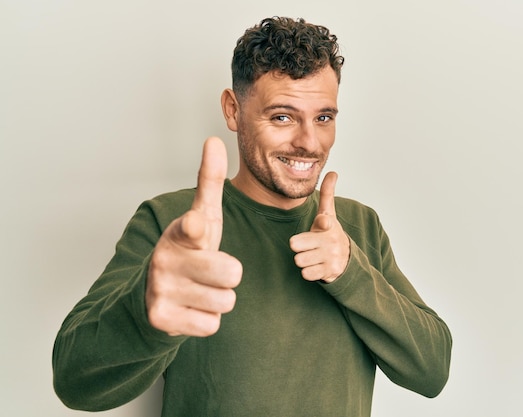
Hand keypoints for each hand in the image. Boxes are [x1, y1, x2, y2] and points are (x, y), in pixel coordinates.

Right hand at [146, 137, 241, 336]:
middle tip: (211, 273)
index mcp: (181, 232)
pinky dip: (206, 321)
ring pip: (226, 302)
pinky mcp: (161, 319)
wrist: (151, 294)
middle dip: (230, 277)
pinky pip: (212, 325)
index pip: (192, 227)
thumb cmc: (188, 251)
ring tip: (199, 290)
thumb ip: (209, 182)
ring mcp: (161, 289)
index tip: (196, 225)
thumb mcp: (201, 217)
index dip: (196, 228)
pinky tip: (190, 309)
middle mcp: (166, 258)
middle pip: (232, 274)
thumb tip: (214, 139)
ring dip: (218, 299)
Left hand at [289, 172, 349, 282]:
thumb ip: (327, 194)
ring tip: (312, 255)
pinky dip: (308, 272)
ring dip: (302, 259)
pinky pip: (306, 274)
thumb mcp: (329, 214)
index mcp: (329, 225)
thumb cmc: (329, 233)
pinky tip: (316, 266)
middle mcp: (331, 241)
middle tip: (306, 245)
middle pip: (296, 245)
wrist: (346, 259)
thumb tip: (333, 171)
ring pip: (299, 261)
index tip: (322, 222)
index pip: (324, 222)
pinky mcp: (330, 272)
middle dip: (298, 246)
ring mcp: (331, 257)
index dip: (322, 223)